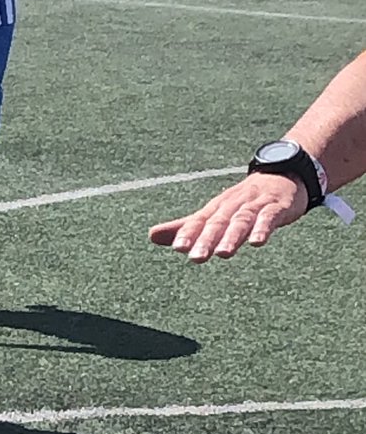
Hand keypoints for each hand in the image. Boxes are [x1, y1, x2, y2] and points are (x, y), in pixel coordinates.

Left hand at [148, 173, 307, 262]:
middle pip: (218, 222)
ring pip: (241, 220)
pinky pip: (268, 218)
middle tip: (195, 257)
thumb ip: (186, 226)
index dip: (189, 233)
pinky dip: (262, 228)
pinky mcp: (275, 207)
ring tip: (223, 253)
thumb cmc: (244, 200)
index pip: (199, 221)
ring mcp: (254, 204)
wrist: (282, 176)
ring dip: (232, 236)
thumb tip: (150, 236)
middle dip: (206, 239)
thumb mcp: (214, 213)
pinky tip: (257, 242)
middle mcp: (232, 204)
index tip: (178, 247)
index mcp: (216, 207)